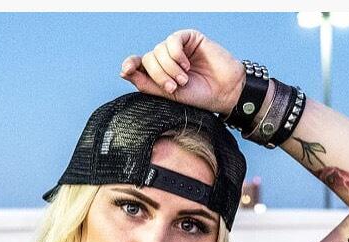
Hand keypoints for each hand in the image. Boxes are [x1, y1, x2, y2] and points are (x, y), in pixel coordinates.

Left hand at [119, 29, 245, 114]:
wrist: (224, 92)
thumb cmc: (198, 96)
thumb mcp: (168, 95)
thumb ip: (146, 84)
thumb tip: (124, 72)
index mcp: (159, 72)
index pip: (138, 63)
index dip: (130, 64)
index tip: (126, 70)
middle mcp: (166, 58)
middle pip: (148, 58)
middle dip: (158, 74)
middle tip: (174, 87)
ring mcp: (177, 48)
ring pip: (159, 50)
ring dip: (170, 68)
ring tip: (184, 80)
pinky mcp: (189, 38)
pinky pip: (173, 40)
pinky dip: (176, 55)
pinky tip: (186, 65)